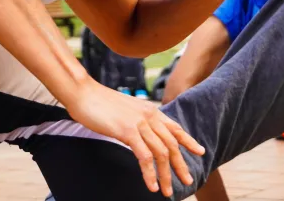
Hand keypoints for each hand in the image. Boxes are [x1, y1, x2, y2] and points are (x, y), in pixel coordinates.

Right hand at [66, 79, 203, 197]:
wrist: (84, 93)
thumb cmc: (100, 102)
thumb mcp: (126, 110)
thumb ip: (137, 122)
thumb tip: (141, 137)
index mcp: (150, 110)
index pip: (175, 128)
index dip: (189, 141)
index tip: (200, 152)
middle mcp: (149, 116)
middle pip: (172, 144)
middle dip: (180, 164)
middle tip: (188, 180)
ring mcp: (139, 123)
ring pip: (161, 153)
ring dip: (166, 175)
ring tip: (168, 191)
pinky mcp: (127, 131)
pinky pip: (144, 157)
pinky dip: (150, 173)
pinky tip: (151, 186)